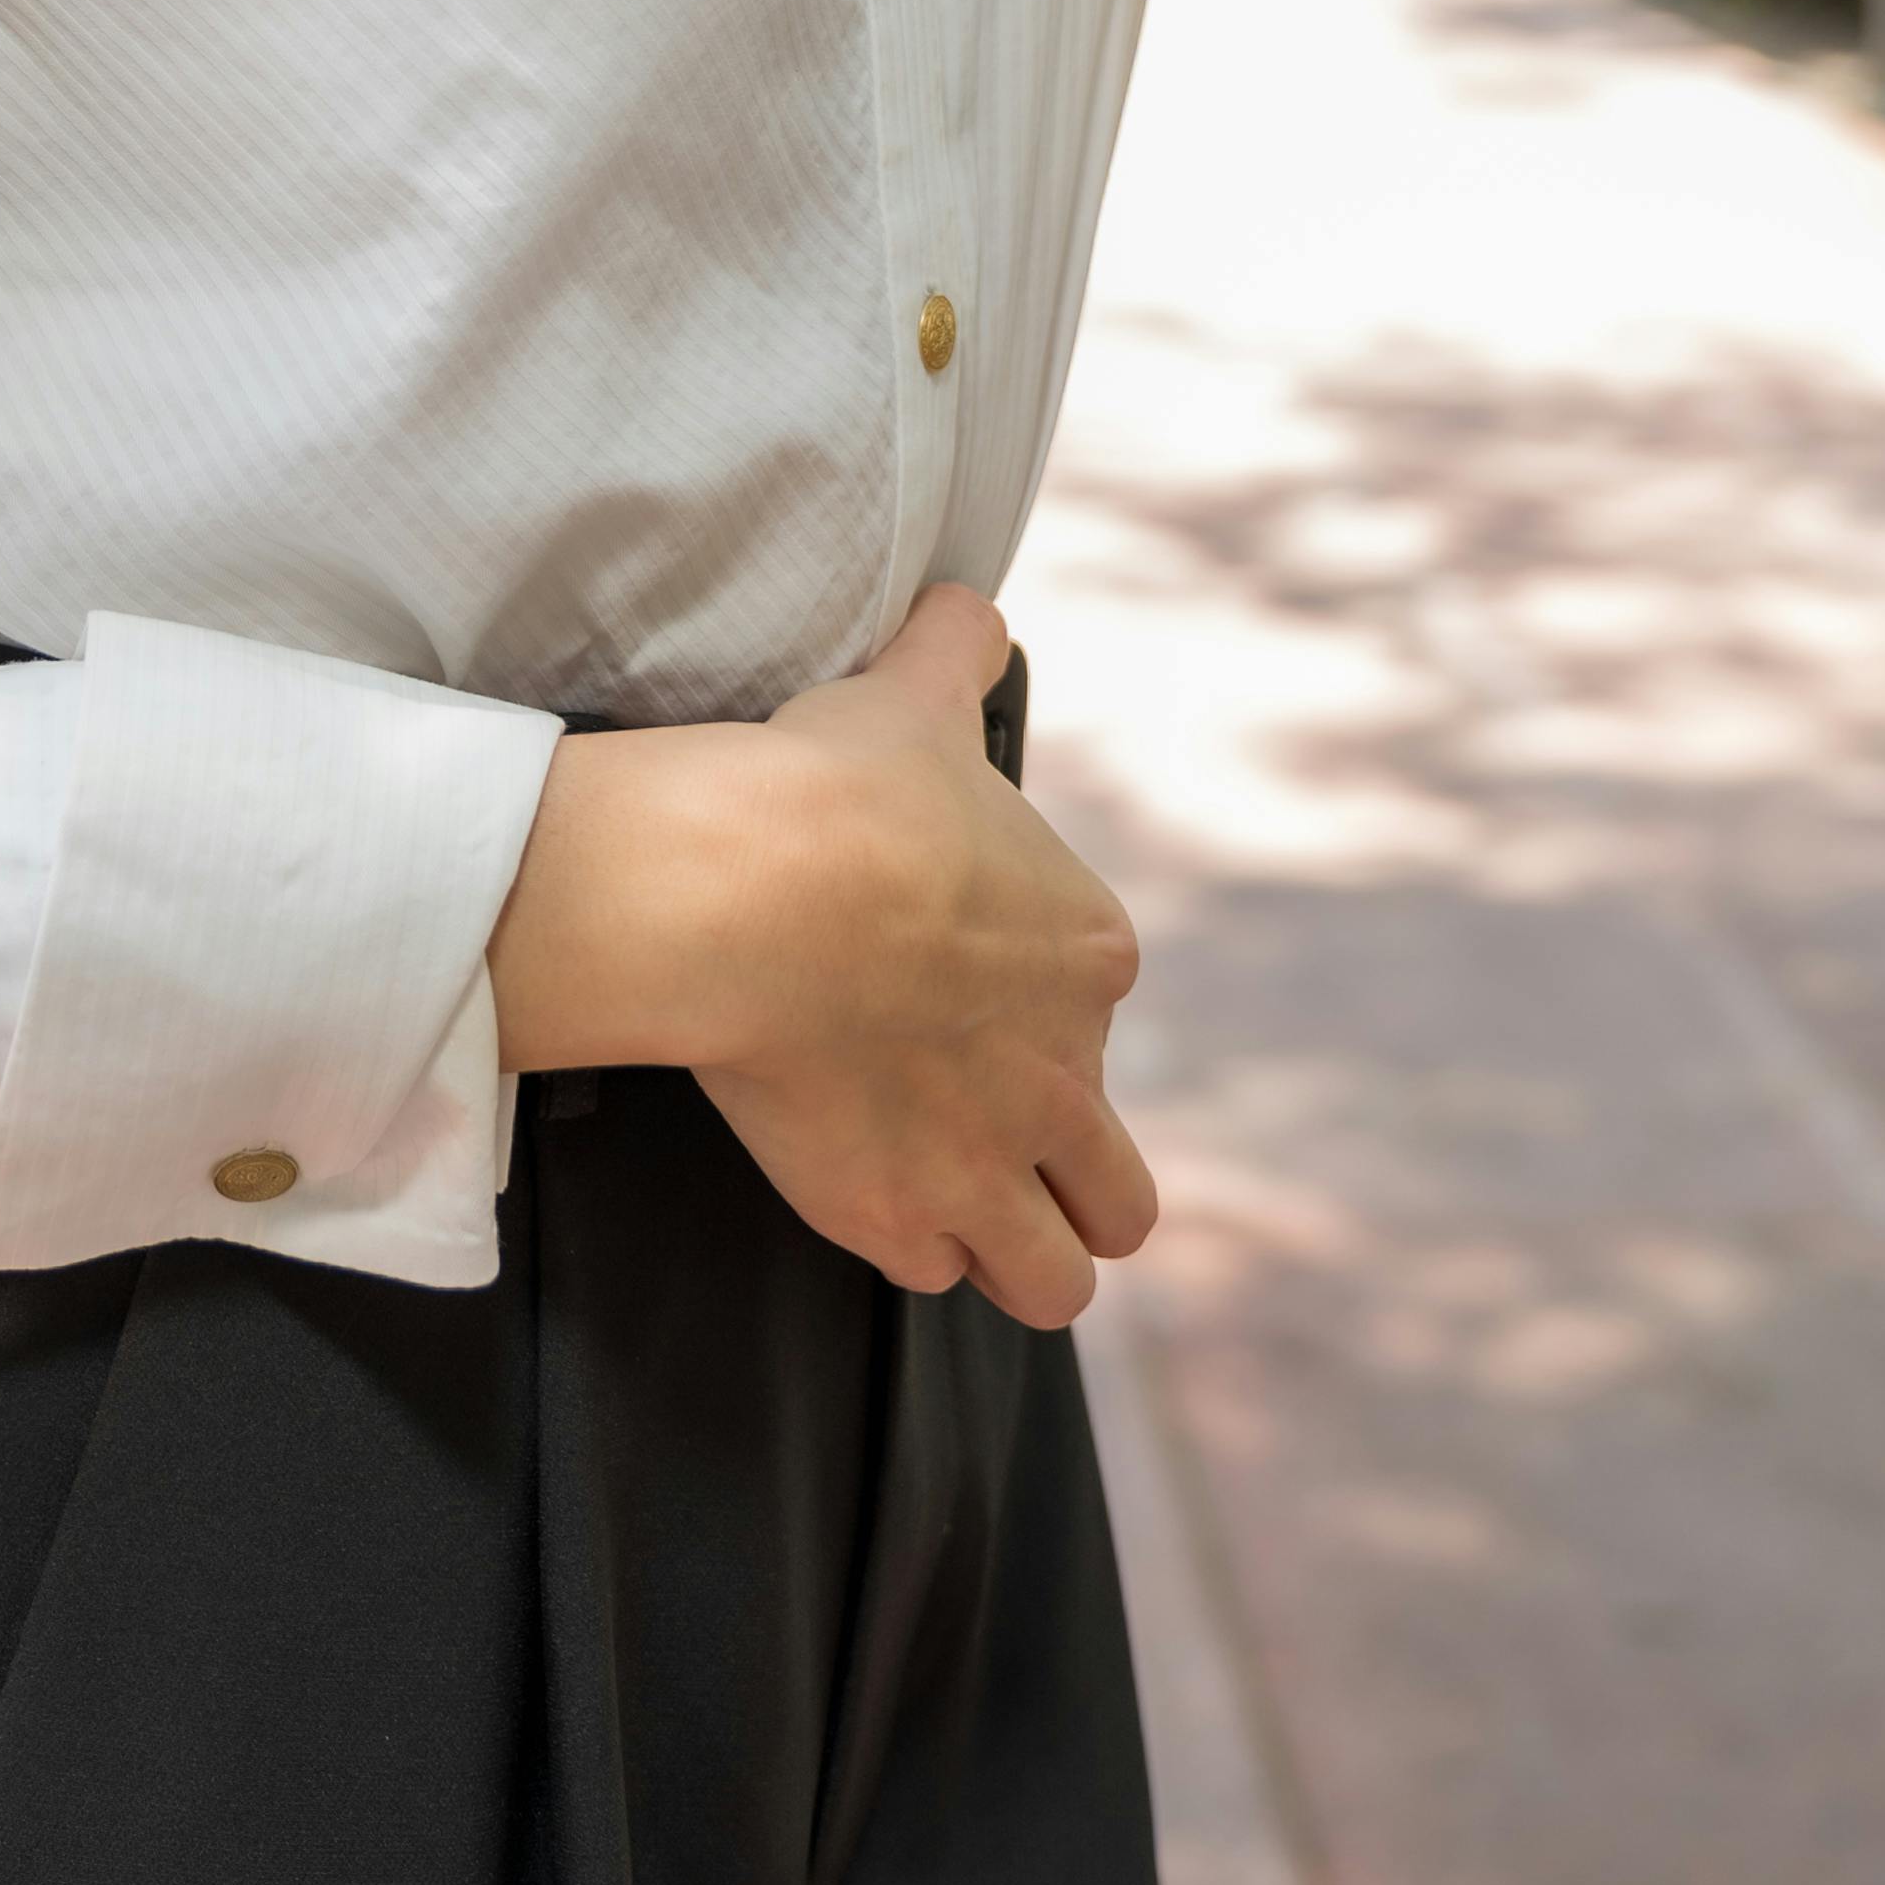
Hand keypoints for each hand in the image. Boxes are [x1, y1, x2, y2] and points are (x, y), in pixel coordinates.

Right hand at [491, 580, 1157, 1334]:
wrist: (762, 890)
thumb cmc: (841, 792)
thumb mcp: (914, 696)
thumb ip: (954, 652)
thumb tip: (964, 608)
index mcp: (1086, 959)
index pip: (1095, 1009)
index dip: (1033, 1007)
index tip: (957, 984)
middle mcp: (1062, 1080)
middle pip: (1121, 1195)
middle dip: (1077, 1187)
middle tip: (1004, 1152)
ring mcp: (987, 1164)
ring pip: (1058, 1277)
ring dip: (1018, 1253)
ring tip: (959, 1218)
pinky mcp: (899, 1219)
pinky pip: (934, 1273)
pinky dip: (909, 1247)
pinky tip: (866, 1200)